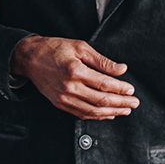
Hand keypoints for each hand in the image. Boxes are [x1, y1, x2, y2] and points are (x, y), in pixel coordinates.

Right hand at [12, 36, 138, 119]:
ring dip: (112, 112)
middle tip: (135, 103)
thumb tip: (121, 69)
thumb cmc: (54, 49)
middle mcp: (69, 87)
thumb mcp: (80, 47)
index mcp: (75, 71)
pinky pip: (82, 114)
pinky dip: (97, 116)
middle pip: (101, 100)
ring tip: (125, 110)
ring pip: (93, 111)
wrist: (29, 58)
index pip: (105, 84)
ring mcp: (64, 98)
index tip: (131, 90)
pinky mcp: (60, 104)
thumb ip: (102, 61)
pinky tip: (107, 114)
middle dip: (121, 103)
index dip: (121, 89)